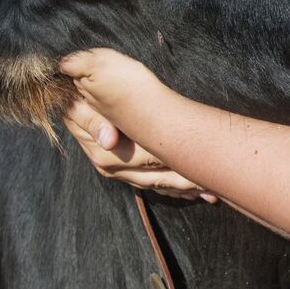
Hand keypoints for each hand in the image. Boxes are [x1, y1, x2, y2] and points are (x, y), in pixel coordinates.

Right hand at [59, 49, 216, 202]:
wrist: (74, 98)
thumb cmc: (84, 93)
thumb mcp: (82, 104)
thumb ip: (93, 121)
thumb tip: (109, 140)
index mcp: (106, 153)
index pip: (148, 161)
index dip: (174, 165)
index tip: (199, 170)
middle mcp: (114, 168)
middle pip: (156, 178)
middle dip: (186, 182)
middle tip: (215, 186)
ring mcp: (121, 172)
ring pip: (157, 185)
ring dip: (184, 189)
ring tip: (211, 195)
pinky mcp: (127, 172)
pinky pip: (154, 185)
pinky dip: (175, 190)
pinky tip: (195, 193)